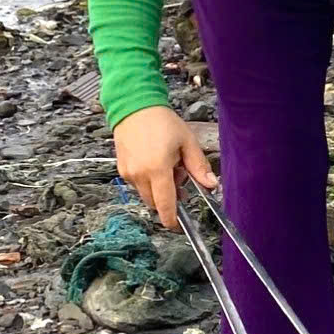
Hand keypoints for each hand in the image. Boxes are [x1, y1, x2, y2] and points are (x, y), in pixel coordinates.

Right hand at [113, 105, 214, 227]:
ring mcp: (128, 173)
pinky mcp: (122, 169)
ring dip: (158, 189)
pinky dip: (148, 181)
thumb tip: (211, 186)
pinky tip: (154, 163)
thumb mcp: (187, 142)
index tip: (176, 226)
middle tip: (180, 177)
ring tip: (168, 165)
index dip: (171, 219)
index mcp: (157, 169)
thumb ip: (199, 167)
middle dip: (169, 198)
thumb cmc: (162, 122)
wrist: (134, 107)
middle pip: (156, 202)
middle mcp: (139, 174)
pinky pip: (137, 185)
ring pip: (146, 194)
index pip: (165, 204)